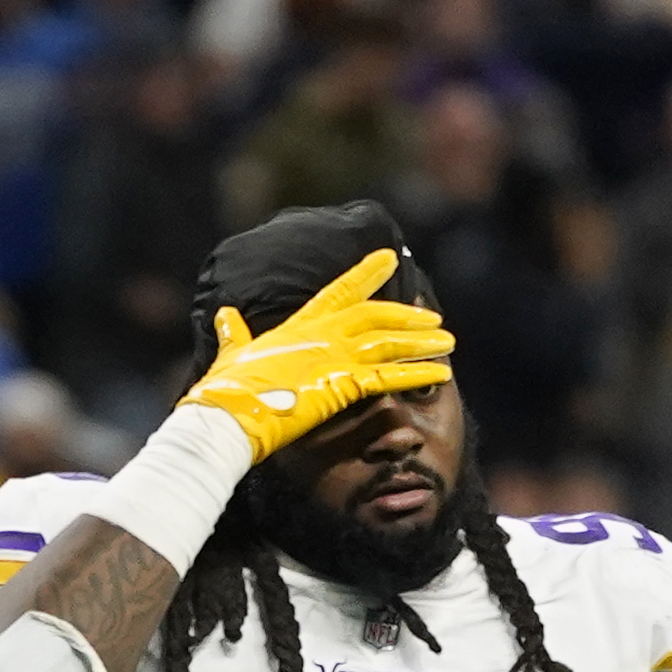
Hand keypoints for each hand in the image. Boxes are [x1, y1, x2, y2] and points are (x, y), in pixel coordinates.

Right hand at [174, 247, 454, 464]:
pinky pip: (390, 376)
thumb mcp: (230, 353)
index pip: (339, 290)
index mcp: (299, 324)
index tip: (389, 257)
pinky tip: (441, 373)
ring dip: (421, 341)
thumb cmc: (226, 388)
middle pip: (375, 315)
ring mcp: (334, 357)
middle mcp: (322, 334)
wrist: (229, 414)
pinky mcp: (343, 384)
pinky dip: (417, 374)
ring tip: (448, 341)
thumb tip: (223, 314)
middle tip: (434, 315)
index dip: (366, 273)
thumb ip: (232, 332)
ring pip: (389, 342)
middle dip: (407, 314)